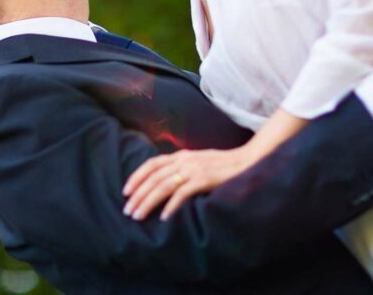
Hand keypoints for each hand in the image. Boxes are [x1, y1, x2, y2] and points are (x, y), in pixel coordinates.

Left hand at [122, 147, 253, 220]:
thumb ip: (182, 167)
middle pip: (153, 177)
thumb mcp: (198, 161)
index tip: (126, 191)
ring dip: (148, 202)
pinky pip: (182, 193)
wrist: (247, 160)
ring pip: (163, 186)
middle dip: (138, 195)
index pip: (151, 164)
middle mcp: (183, 160)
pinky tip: (164, 217)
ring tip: (138, 215)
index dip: (136, 177)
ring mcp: (193, 169)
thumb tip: (165, 181)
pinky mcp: (204, 179)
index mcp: (180, 155)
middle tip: (128, 211)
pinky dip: (171, 205)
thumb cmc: (223, 164)